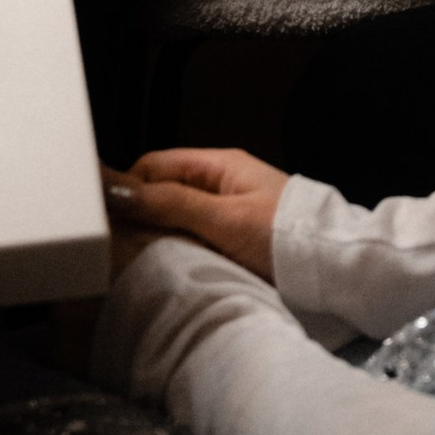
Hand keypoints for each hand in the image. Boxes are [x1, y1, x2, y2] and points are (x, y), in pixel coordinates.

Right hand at [104, 146, 286, 282]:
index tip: (102, 216)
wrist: (332, 267)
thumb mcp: (222, 218)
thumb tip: (119, 190)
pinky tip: (165, 268)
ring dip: (156, 235)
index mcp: (217, 165)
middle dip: (138, 214)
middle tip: (113, 244)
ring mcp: (226, 213)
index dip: (127, 187)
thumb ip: (171, 203)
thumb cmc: (283, 235)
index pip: (154, 166)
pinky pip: (192, 238)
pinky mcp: (232, 240)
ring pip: (175, 218)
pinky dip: (175, 249)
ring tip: (132, 260)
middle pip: (162, 192)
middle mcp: (219, 184)